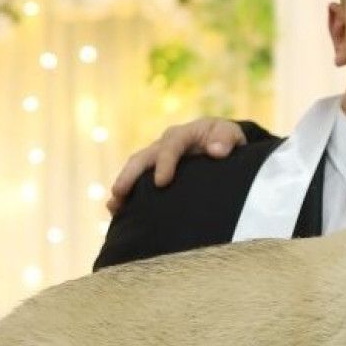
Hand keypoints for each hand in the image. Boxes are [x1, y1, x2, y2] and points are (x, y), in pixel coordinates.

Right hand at [107, 117, 246, 212]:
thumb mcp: (231, 134)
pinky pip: (138, 183)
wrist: (220, 144)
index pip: (171, 145)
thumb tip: (216, 151)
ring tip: (113, 205)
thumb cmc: (225, 140)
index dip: (165, 162)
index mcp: (183, 135)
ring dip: (123, 185)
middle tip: (120, 192)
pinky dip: (127, 196)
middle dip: (131, 174)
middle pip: (143, 157)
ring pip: (136, 169)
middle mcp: (165, 145)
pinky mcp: (154, 172)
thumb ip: (226, 139)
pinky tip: (116, 211)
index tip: (161, 182)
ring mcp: (157, 159)